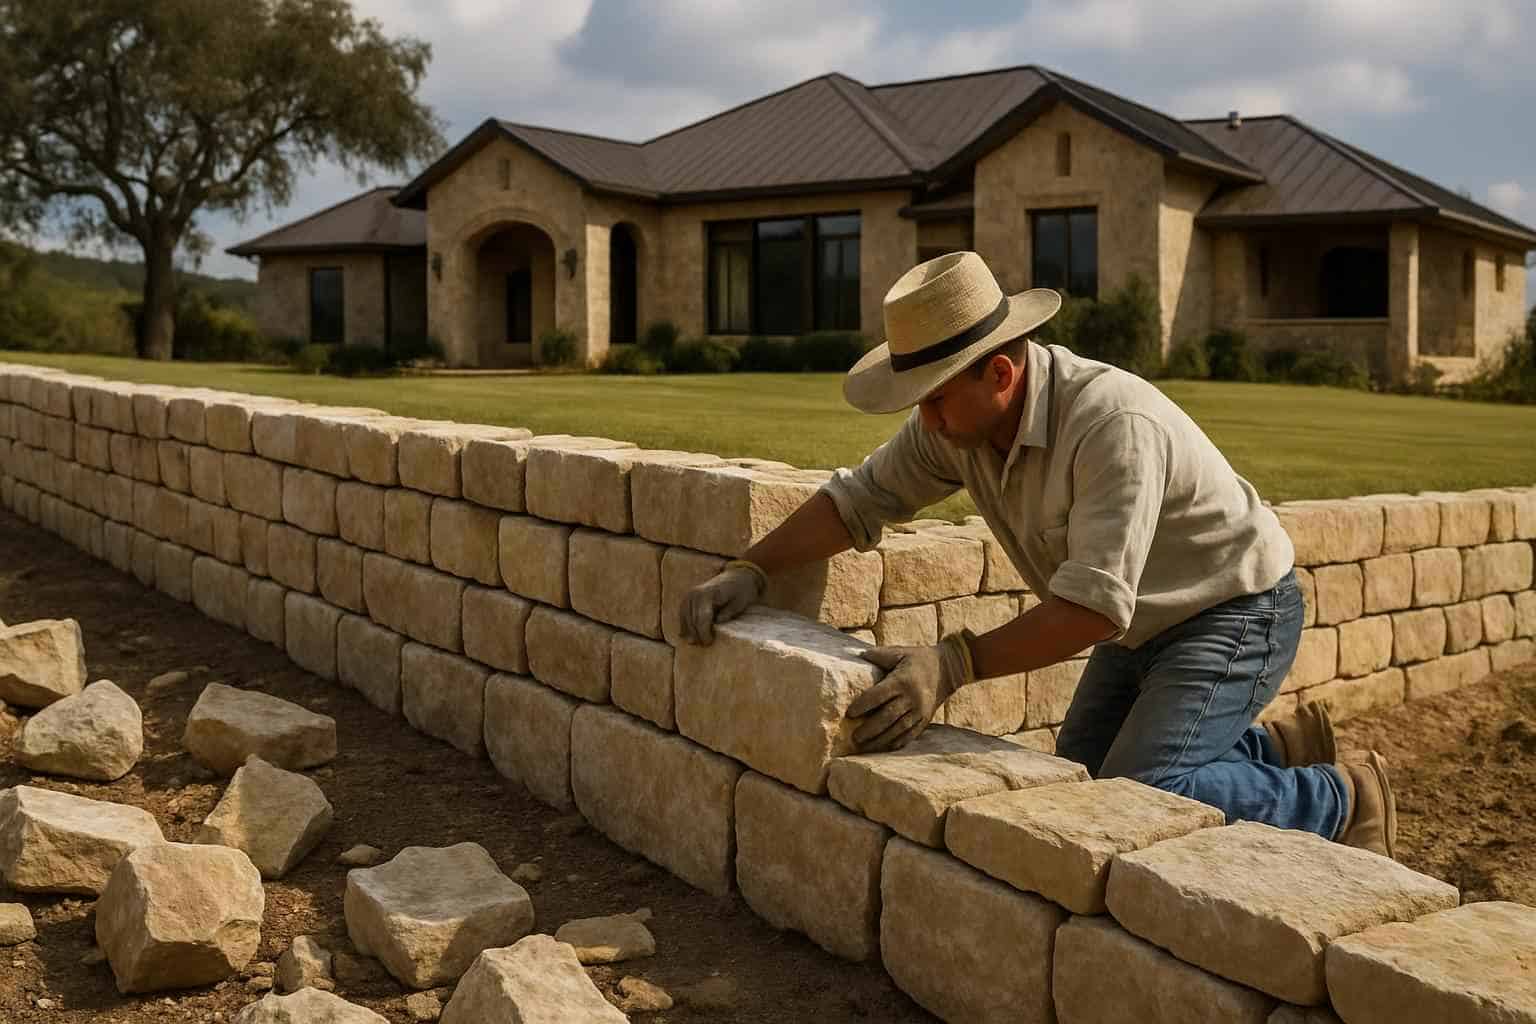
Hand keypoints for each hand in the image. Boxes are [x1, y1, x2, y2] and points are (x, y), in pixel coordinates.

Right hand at [679, 560, 767, 644]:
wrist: (737, 576)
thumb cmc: (741, 591)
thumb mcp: (740, 603)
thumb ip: (728, 613)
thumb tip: (716, 623)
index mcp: (707, 593)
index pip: (701, 618)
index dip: (704, 633)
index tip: (709, 642)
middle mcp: (694, 593)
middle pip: (691, 620)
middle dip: (697, 634)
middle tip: (705, 645)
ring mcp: (689, 595)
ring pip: (684, 618)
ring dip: (689, 632)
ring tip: (696, 643)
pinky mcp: (688, 598)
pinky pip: (683, 614)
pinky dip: (685, 625)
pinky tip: (687, 635)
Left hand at [845, 633, 975, 751]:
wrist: (949, 668)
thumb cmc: (918, 659)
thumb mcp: (900, 652)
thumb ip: (879, 655)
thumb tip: (859, 655)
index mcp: (902, 681)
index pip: (878, 695)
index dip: (862, 705)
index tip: (849, 714)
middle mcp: (912, 698)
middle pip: (887, 717)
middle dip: (869, 729)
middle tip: (854, 737)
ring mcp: (920, 711)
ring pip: (898, 729)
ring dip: (880, 740)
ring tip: (864, 746)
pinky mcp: (926, 719)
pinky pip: (910, 735)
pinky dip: (896, 742)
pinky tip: (883, 747)